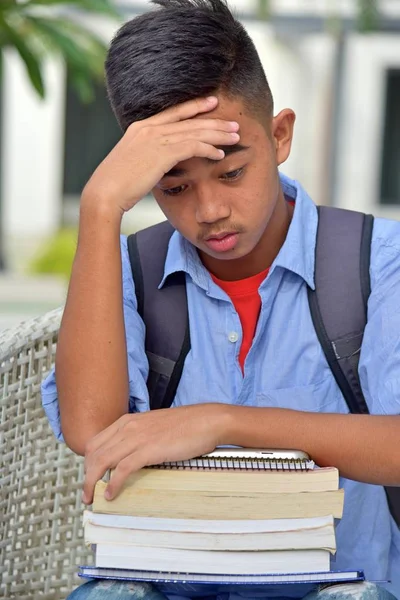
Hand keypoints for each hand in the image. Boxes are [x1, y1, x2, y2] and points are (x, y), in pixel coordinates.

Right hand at [81, 96, 239, 214]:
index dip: (195, 106)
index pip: (174, 112)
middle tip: (233, 123)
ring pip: (195, 131)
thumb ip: (146, 156)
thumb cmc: (116, 184)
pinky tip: (220, 154)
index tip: (212, 102)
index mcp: (140, 127)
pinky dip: (209, 149)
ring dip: (218, 134)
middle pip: (189, 120)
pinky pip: (193, 146)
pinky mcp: (162, 153)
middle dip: (214, 121)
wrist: (105, 192)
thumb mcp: (130, 162)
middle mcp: (149, 128)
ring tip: (235, 136)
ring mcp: (156, 139)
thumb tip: (156, 162)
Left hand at [82, 403, 229, 503]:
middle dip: (86, 475)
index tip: (89, 478)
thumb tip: (131, 455)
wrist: (207, 421)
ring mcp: (137, 437)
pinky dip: (113, 484)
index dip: (88, 462)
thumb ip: (139, 437)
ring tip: (92, 498)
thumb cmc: (186, 425)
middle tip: (87, 493)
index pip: (96, 442)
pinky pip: (122, 469)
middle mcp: (128, 427)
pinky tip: (111, 495)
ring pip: (103, 461)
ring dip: (93, 482)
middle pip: (94, 453)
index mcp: (128, 421)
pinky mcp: (148, 449)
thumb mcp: (154, 427)